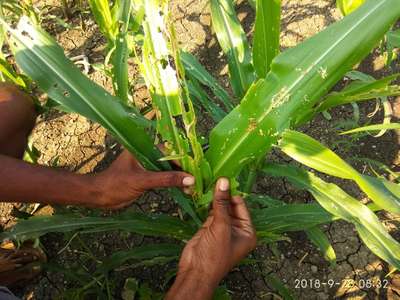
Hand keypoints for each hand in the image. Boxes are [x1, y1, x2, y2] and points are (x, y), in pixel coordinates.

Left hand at [94, 150, 194, 209]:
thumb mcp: (143, 180)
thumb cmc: (116, 184)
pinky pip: (163, 179)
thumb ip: (166, 179)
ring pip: (168, 170)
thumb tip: (190, 179)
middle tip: (194, 181)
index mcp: (143, 149)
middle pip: (170, 161)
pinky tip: (182, 189)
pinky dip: (172, 183)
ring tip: (191, 187)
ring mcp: (147, 168)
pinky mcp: (146, 179)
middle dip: (182, 170)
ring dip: (178, 178)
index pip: (169, 151)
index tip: (194, 170)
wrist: (98, 197)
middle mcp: (146, 156)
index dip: (182, 160)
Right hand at [166, 178, 256, 299]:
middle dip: (223, 194)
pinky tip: (203, 193)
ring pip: (220, 207)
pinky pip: (211, 211)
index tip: (224, 179)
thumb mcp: (221, 227)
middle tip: (215, 178)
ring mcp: (223, 227)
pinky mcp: (210, 227)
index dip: (232, 194)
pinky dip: (207, 203)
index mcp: (247, 231)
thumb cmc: (214, 256)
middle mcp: (237, 229)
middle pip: (231, 204)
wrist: (195, 271)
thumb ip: (221, 204)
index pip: (241, 205)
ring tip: (208, 182)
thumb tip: (223, 182)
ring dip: (215, 197)